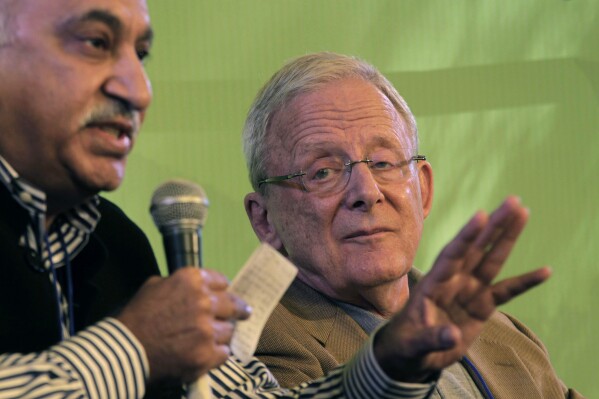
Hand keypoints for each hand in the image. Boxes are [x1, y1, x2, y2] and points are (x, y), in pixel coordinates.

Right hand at [116, 268, 250, 382]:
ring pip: (229, 331)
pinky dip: (217, 354)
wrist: (126, 348)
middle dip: (239, 309)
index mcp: (192, 280)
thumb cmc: (137, 316)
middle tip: (244, 313)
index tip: (225, 294)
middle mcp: (204, 302)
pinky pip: (224, 353)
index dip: (223, 289)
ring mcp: (208, 329)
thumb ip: (178, 284)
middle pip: (233, 305)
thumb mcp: (155, 286)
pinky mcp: (207, 354)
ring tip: (210, 339)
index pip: (221, 282)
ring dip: (221, 334)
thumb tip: (194, 288)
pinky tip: (206, 353)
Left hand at [374, 196, 550, 381]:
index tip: (481, 215)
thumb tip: (453, 335)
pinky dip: (524, 282)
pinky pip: (505, 292)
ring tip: (524, 212)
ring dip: (507, 238)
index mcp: (433, 284)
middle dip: (494, 225)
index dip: (466, 236)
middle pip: (476, 249)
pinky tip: (544, 271)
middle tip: (513, 201)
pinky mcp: (481, 306)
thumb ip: (432, 338)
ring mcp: (468, 291)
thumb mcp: (414, 344)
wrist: (411, 354)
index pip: (452, 255)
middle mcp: (453, 281)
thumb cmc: (406, 344)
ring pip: (491, 260)